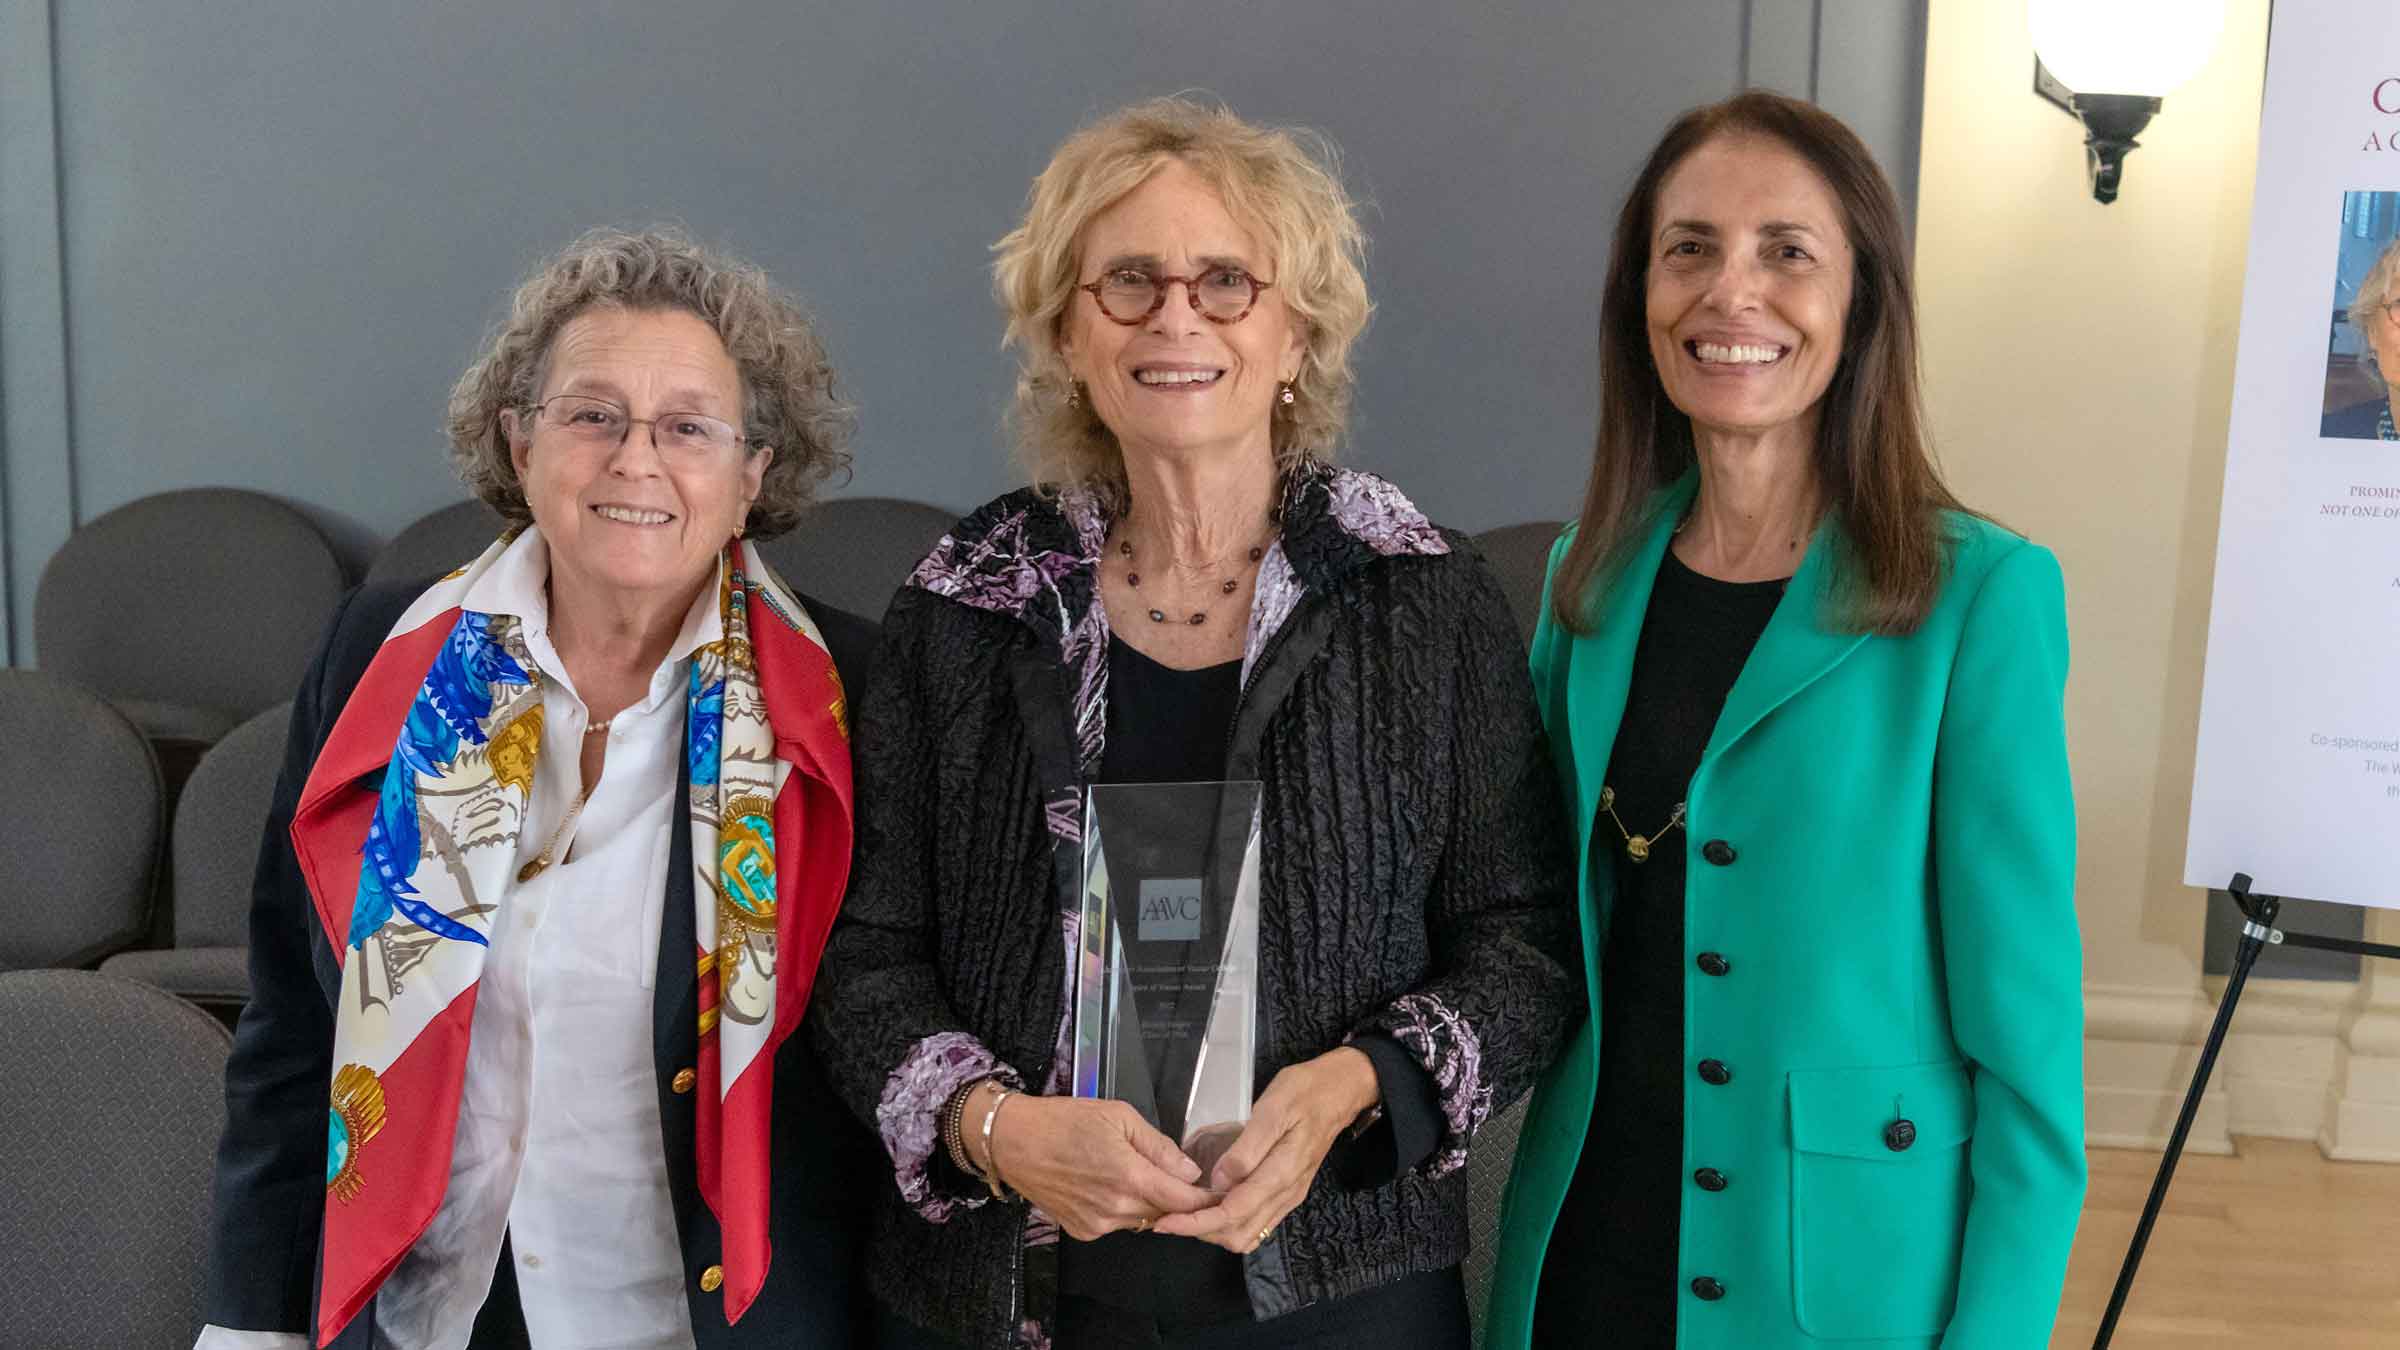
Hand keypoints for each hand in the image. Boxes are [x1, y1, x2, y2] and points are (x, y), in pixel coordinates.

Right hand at [974, 1088, 1217, 1240]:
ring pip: (1143, 1220)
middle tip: (1182, 1177)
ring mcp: (1098, 1225)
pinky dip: (1123, 1209)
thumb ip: (1158, 1147)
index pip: (1185, 1201)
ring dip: (1150, 1203)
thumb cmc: (1065, 1119)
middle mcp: (1116, 1209)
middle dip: (1178, 1198)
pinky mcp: (1083, 1232)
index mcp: (1130, 1177)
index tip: (1222, 1192)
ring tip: (1138, 1173)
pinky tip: (1109, 1185)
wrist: (1012, 1141)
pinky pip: (1118, 1224)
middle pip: (1166, 1213)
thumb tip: (1190, 1171)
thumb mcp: (1118, 1116)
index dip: (1206, 1198)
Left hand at [1150, 1046, 1379, 1253]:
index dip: (1196, 1223)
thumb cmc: (1305, 1092)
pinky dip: (1231, 1223)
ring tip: (1186, 1212)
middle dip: (1201, 1231)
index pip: (1233, 1213)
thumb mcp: (1273, 1108)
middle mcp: (1287, 1193)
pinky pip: (1258, 1223)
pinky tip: (1213, 1206)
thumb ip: (1247, 1148)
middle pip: (1238, 1233)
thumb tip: (1219, 1181)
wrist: (1340, 1091)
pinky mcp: (1289, 1192)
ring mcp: (1289, 1196)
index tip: (1166, 1222)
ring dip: (1215, 1230)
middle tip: (1170, 1215)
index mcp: (1282, 1173)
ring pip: (1248, 1234)